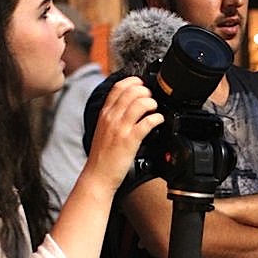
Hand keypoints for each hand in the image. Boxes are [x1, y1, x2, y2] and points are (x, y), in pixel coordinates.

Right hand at [84, 76, 163, 191]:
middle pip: (131, 91)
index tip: (142, 84)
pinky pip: (147, 122)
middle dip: (146, 91)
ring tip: (155, 108)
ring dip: (152, 102)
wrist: (97, 176)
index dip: (133, 81)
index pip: (118, 87)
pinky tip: (159, 120)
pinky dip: (157, 118)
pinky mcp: (130, 140)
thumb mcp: (103, 130)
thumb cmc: (102, 156)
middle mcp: (111, 118)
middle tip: (151, 98)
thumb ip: (113, 116)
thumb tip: (128, 106)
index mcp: (104, 114)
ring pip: (140, 103)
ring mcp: (120, 128)